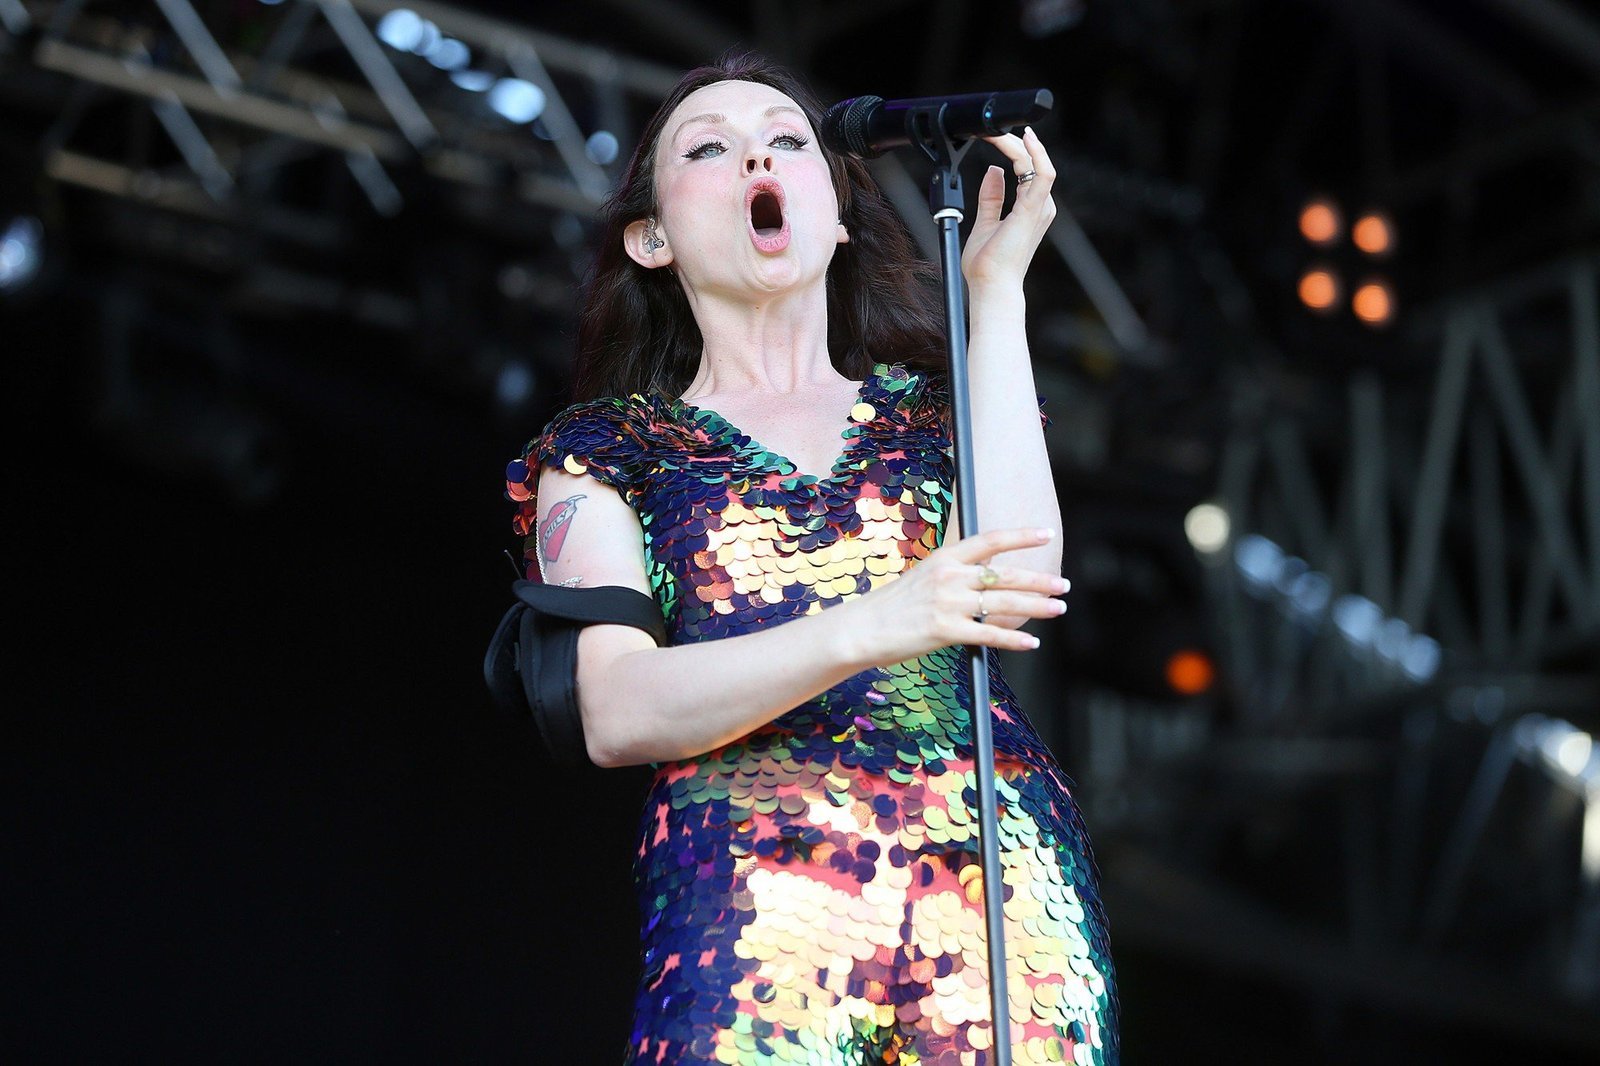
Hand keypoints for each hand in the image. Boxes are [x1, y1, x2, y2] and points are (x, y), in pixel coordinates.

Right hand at [847, 526, 1068, 666]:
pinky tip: (1032, 643)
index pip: (991, 540)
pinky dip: (1014, 640)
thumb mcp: (926, 577)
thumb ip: (958, 574)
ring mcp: (948, 603)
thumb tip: (990, 574)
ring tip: (1059, 609)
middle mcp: (950, 576)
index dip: (1022, 536)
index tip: (1047, 534)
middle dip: (1039, 580)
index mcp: (945, 558)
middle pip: (1005, 574)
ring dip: (1037, 607)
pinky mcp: (945, 631)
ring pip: (1003, 603)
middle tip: (1063, 585)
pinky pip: (989, 634)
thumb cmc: (895, 605)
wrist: (864, 628)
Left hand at [960, 126, 1056, 294]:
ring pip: (1037, 164)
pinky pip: (1043, 174)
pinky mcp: (1034, 210)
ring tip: (999, 131)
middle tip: (991, 130)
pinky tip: (1026, 139)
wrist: (991, 286)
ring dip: (1019, 144)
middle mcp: (1040, 207)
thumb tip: (994, 171)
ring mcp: (1040, 208)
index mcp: (1030, 209)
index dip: (1012, 150)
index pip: (1026, 169)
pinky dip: (1036, 154)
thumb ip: (991, 198)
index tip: (994, 136)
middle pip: (1032, 163)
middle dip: (1013, 142)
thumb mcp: (985, 223)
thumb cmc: (988, 265)